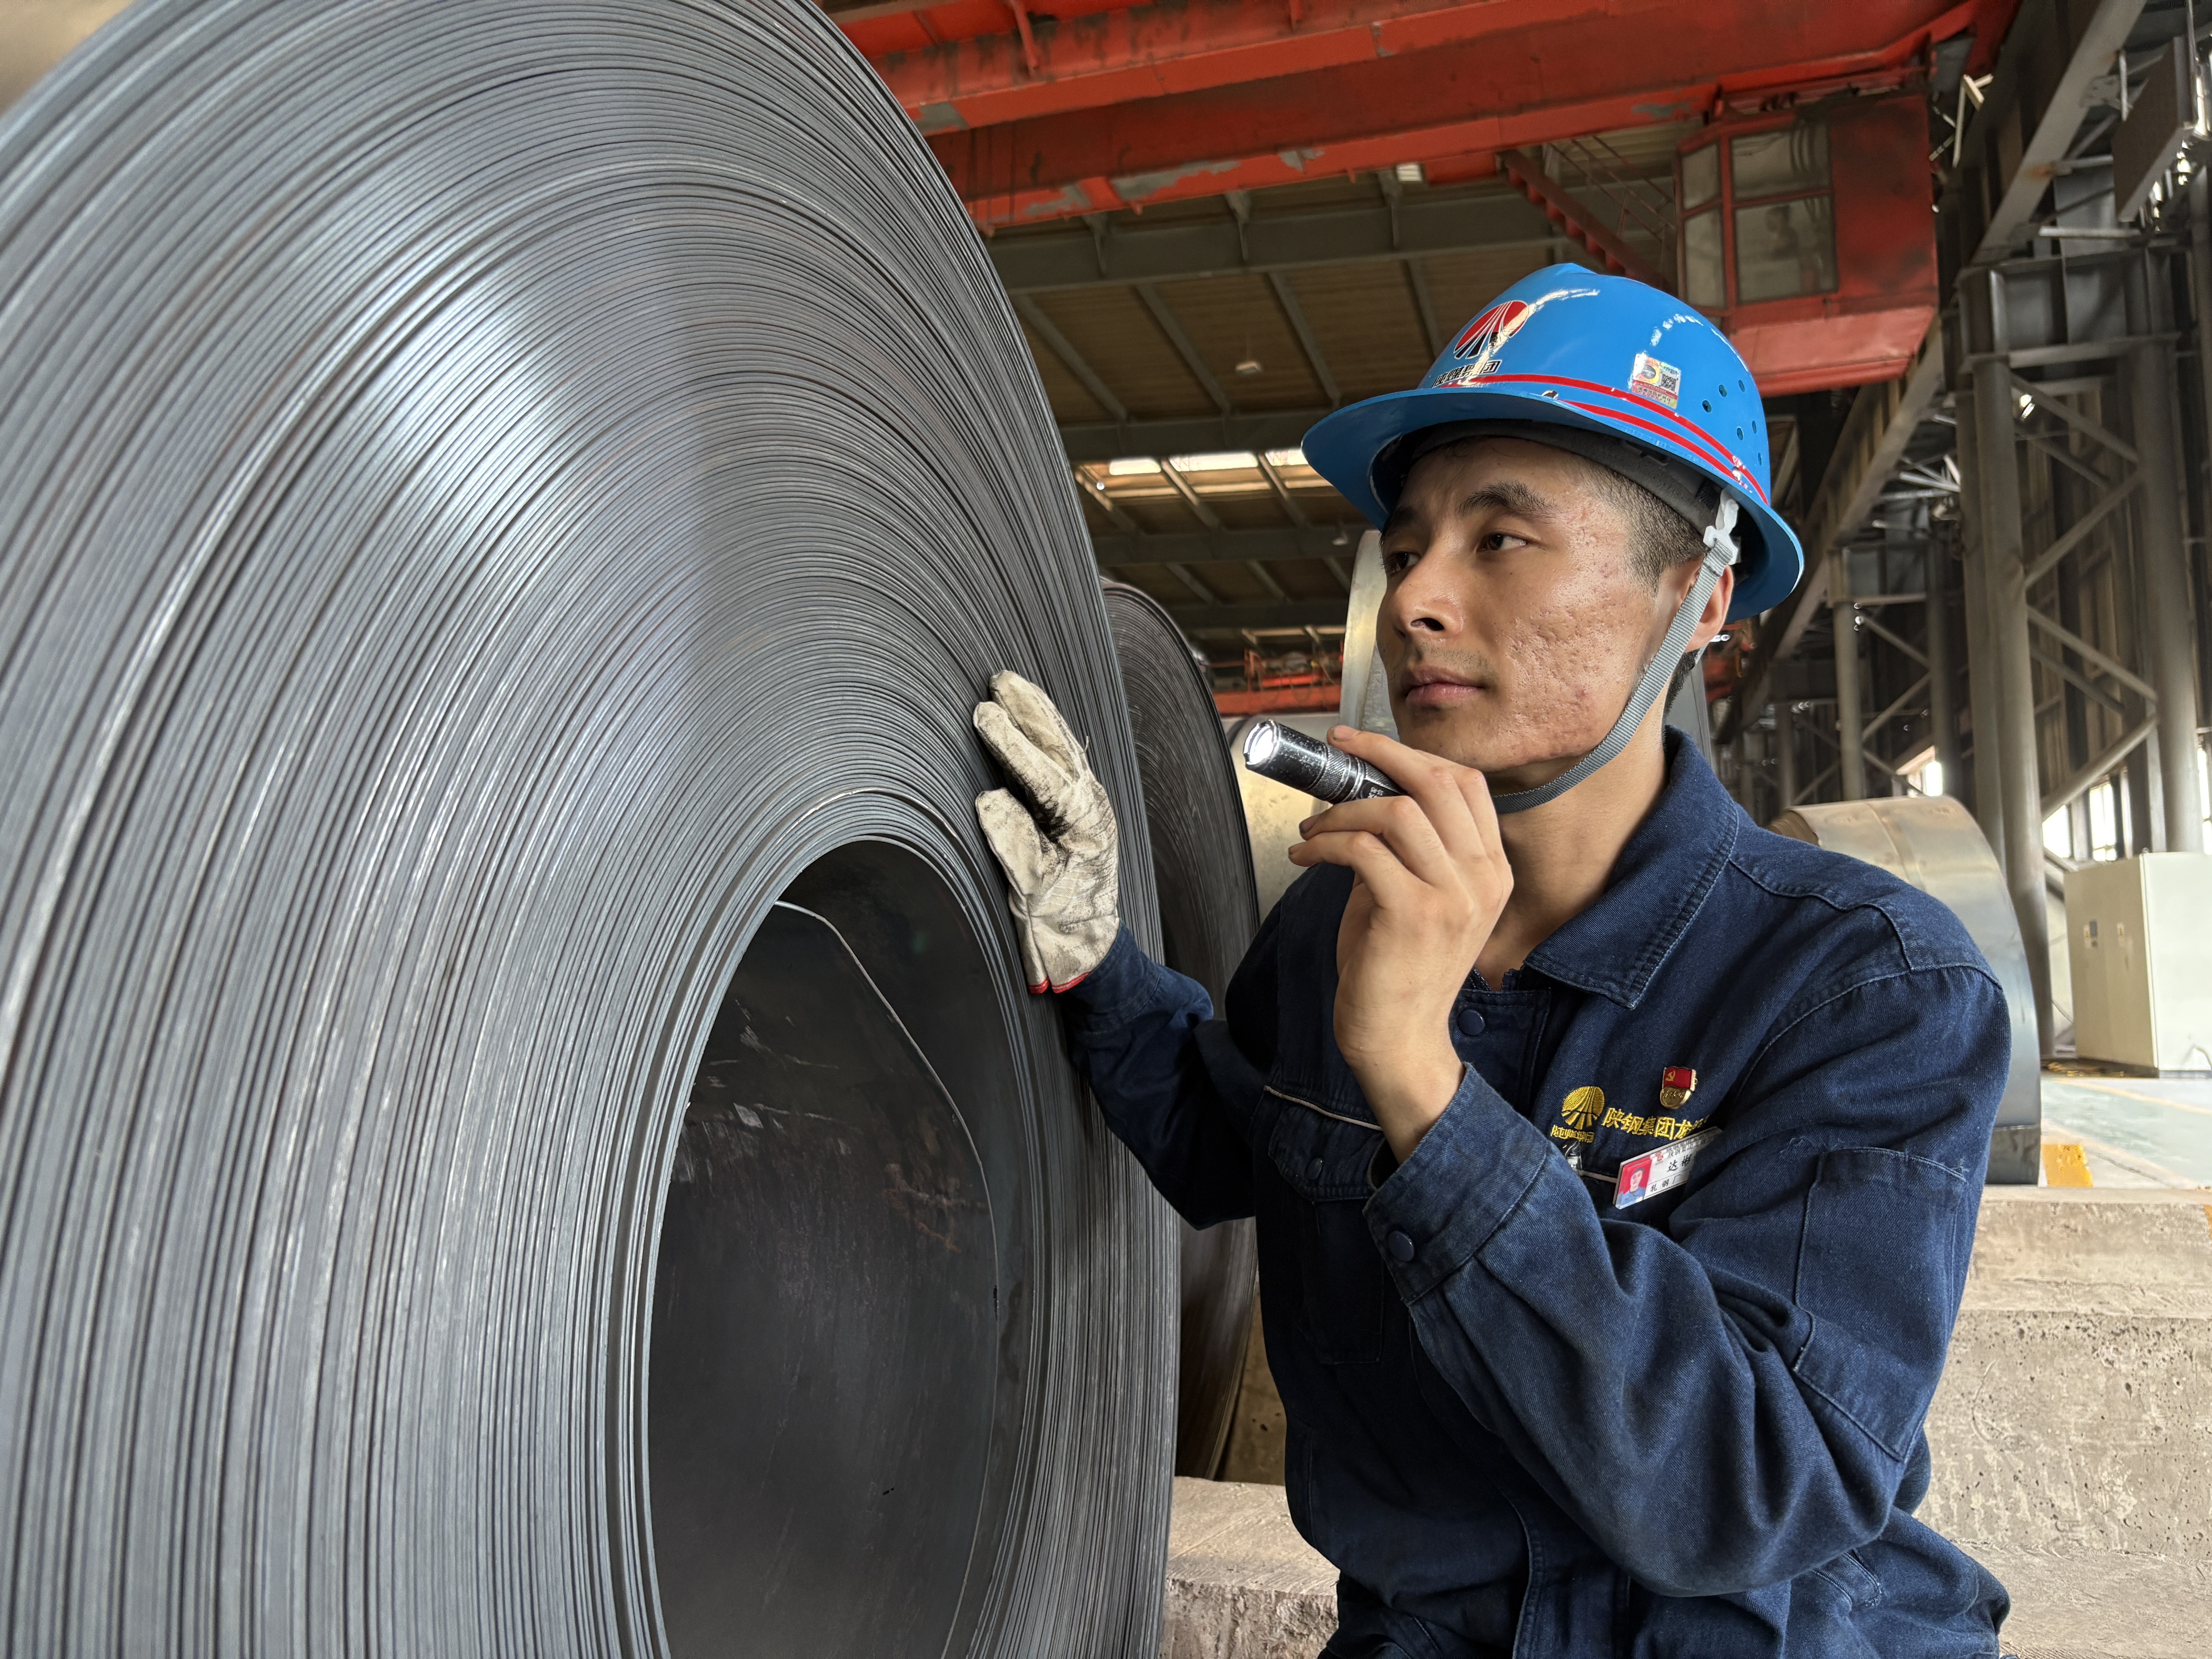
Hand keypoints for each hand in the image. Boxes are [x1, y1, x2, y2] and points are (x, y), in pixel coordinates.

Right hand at [972, 670, 1120, 992]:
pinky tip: (1030, 719)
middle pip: (1058, 746)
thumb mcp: (1030, 890)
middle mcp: (1091, 805)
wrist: (1086, 947)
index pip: (1042, 773)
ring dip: (1038, 714)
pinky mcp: (1078, 808)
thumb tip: (987, 798)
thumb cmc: (1059, 924)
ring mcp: (1088, 804)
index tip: (984, 714)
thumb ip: (1013, 843)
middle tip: (999, 680)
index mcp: (1084, 822)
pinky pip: (1059, 760)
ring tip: (1011, 686)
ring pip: (1061, 747)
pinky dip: (1042, 735)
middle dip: (1029, 711)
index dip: (1012, 743)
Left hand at [1286, 726, 1512, 1160]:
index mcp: (1491, 869)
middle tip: (1336, 753)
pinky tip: (1306, 855)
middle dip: (1380, 756)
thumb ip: (1407, 850)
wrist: (1400, 1039)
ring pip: (1398, 813)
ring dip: (1344, 811)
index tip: (1366, 746)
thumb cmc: (1398, 970)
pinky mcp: (1414, 914)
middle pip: (1438, 784)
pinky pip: (1364, 852)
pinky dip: (1326, 843)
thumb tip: (1363, 801)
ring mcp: (1454, 896)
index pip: (1465, 785)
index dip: (1413, 755)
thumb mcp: (1418, 898)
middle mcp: (1483, 878)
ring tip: (1314, 829)